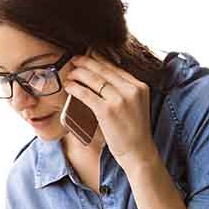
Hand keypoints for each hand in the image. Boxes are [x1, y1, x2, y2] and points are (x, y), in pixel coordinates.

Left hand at [62, 53, 158, 169]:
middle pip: (104, 69)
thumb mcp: (135, 105)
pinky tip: (69, 86)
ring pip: (94, 79)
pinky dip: (75, 88)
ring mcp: (119, 99)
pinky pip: (87, 94)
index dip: (99, 60)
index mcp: (139, 86)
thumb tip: (103, 80)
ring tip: (70, 72)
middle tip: (75, 59)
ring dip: (78, 73)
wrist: (139, 152)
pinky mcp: (107, 110)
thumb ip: (124, 91)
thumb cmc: (134, 131)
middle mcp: (131, 89)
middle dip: (86, 62)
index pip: (115, 68)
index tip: (88, 56)